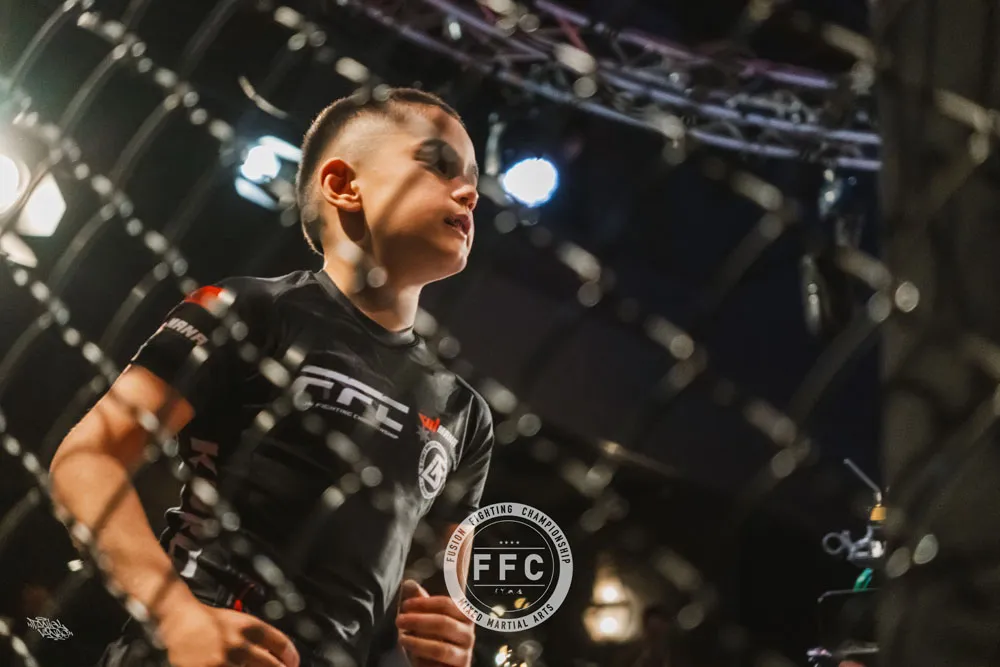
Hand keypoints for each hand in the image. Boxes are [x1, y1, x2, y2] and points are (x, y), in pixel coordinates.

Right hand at [157, 599, 299, 666]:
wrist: (179, 619)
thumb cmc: (208, 621)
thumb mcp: (238, 621)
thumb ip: (257, 637)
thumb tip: (276, 654)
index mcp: (249, 627)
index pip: (281, 643)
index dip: (292, 656)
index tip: (293, 663)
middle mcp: (238, 644)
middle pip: (272, 665)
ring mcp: (222, 661)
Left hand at [396, 579, 474, 666]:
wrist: (439, 666)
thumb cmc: (432, 641)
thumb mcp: (425, 621)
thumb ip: (420, 603)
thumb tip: (409, 583)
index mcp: (463, 615)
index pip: (447, 604)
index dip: (424, 603)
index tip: (405, 604)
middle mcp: (468, 632)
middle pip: (443, 622)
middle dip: (417, 620)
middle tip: (399, 620)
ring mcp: (466, 651)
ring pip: (441, 646)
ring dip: (417, 641)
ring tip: (401, 637)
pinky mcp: (462, 666)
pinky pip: (439, 660)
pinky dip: (422, 653)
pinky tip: (410, 650)